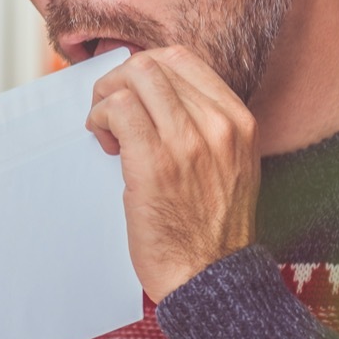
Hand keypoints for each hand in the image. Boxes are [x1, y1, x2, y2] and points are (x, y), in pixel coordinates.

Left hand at [86, 45, 259, 301]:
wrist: (211, 278)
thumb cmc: (211, 228)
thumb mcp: (231, 164)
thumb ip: (204, 127)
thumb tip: (156, 97)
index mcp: (239, 121)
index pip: (182, 60)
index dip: (144, 70)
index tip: (133, 97)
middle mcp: (219, 125)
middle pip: (153, 63)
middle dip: (120, 79)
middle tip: (109, 111)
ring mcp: (188, 142)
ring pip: (134, 78)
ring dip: (106, 97)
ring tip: (107, 129)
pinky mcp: (155, 163)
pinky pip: (118, 110)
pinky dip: (100, 117)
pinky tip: (103, 142)